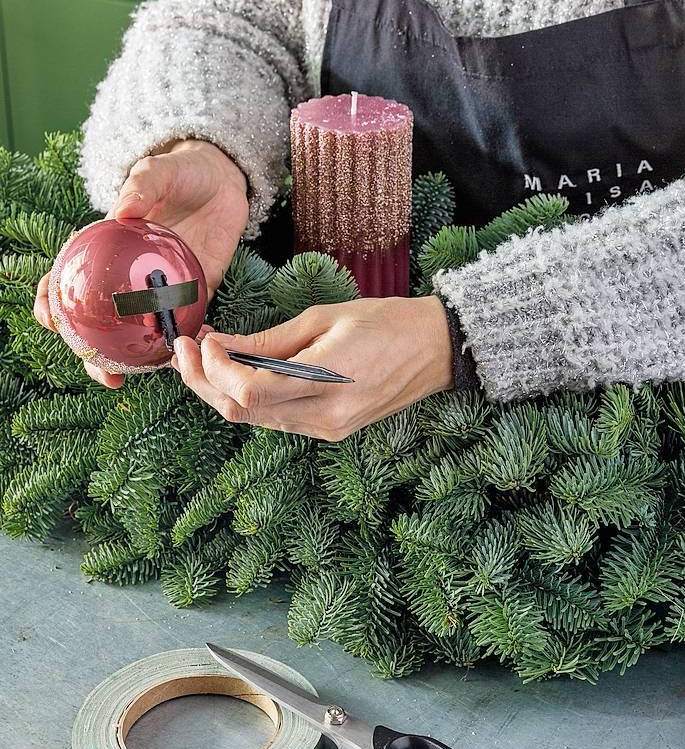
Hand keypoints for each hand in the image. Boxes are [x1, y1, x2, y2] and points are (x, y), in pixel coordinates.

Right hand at [34, 139, 247, 388]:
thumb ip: (141, 187)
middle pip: (98, 323)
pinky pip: (183, 325)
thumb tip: (121, 212)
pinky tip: (181, 359)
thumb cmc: (182, 172)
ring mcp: (159, 291)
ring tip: (131, 379)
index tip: (51, 320)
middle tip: (102, 372)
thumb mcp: (158, 171)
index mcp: (104, 251)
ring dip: (132, 362)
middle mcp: (126, 279)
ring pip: (137, 335)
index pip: (66, 282)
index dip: (51, 304)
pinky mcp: (193, 295)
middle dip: (91, 354)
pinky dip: (180, 344)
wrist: (223, 180)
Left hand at [170, 296, 454, 439]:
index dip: (213, 368)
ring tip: (201, 357)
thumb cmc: (387, 322)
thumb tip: (219, 344)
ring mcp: (327, 429)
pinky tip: (236, 372)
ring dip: (219, 391)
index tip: (200, 339)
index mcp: (326, 384)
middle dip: (202, 382)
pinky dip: (248, 397)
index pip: (248, 390)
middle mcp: (324, 417)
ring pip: (253, 420)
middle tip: (181, 349)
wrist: (437, 349)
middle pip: (241, 411)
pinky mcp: (330, 430)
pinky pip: (275, 419)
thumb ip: (269, 340)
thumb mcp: (325, 318)